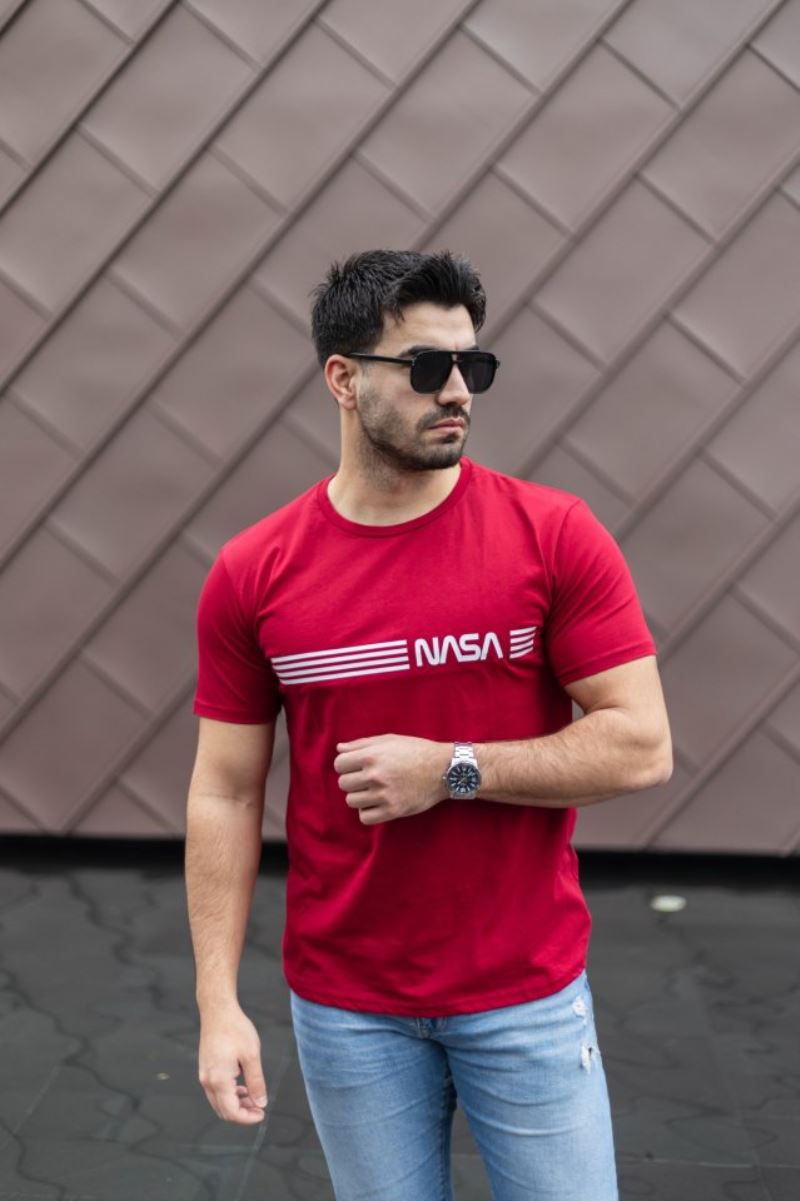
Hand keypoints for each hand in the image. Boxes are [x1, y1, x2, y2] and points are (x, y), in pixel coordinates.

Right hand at [198, 1003, 267, 1122]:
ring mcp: (204, 1075)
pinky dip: (230, 1094)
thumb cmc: (235, 1029)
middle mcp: (208, 1081)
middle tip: (260, 1106)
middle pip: (224, 1111)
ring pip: (219, 1102)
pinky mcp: (206, 1069)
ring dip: (236, 1104)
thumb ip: (256, 1082)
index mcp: (219, 1080)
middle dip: (243, 1113)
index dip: (248, 1118)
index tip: (262, 1113)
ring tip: (254, 1096)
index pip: (232, 1112)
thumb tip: (261, 1103)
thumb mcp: (251, 1056)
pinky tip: (243, 1087)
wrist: (218, 1011)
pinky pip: (216, 1091)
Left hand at [334, 734, 449, 824]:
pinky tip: (377, 803)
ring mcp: (383, 794)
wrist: (443, 769)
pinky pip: (365, 817)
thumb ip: (362, 744)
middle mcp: (375, 775)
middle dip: (353, 780)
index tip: (356, 766)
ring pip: (352, 801)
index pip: (339, 764)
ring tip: (374, 790)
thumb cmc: (416, 751)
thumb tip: (339, 748)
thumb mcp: (389, 740)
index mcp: (372, 756)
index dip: (346, 764)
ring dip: (360, 796)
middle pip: (343, 783)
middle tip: (367, 778)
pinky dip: (368, 811)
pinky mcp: (393, 810)